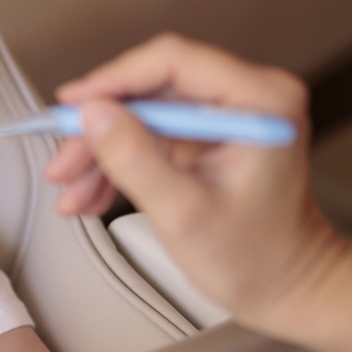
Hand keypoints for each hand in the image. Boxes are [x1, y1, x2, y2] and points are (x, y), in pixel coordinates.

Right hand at [45, 33, 341, 332]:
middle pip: (151, 90)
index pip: (172, 63)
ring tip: (72, 193)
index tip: (70, 106)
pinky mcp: (208, 137)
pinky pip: (150, 137)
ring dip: (101, 152)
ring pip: (143, 115)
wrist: (287, 289)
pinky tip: (92, 194)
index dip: (112, 81)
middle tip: (63, 165)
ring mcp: (226, 116)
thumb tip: (92, 114)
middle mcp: (247, 96)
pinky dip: (118, 164)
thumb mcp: (184, 213)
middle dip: (99, 129)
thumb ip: (135, 159)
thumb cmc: (256, 258)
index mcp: (259, 100)